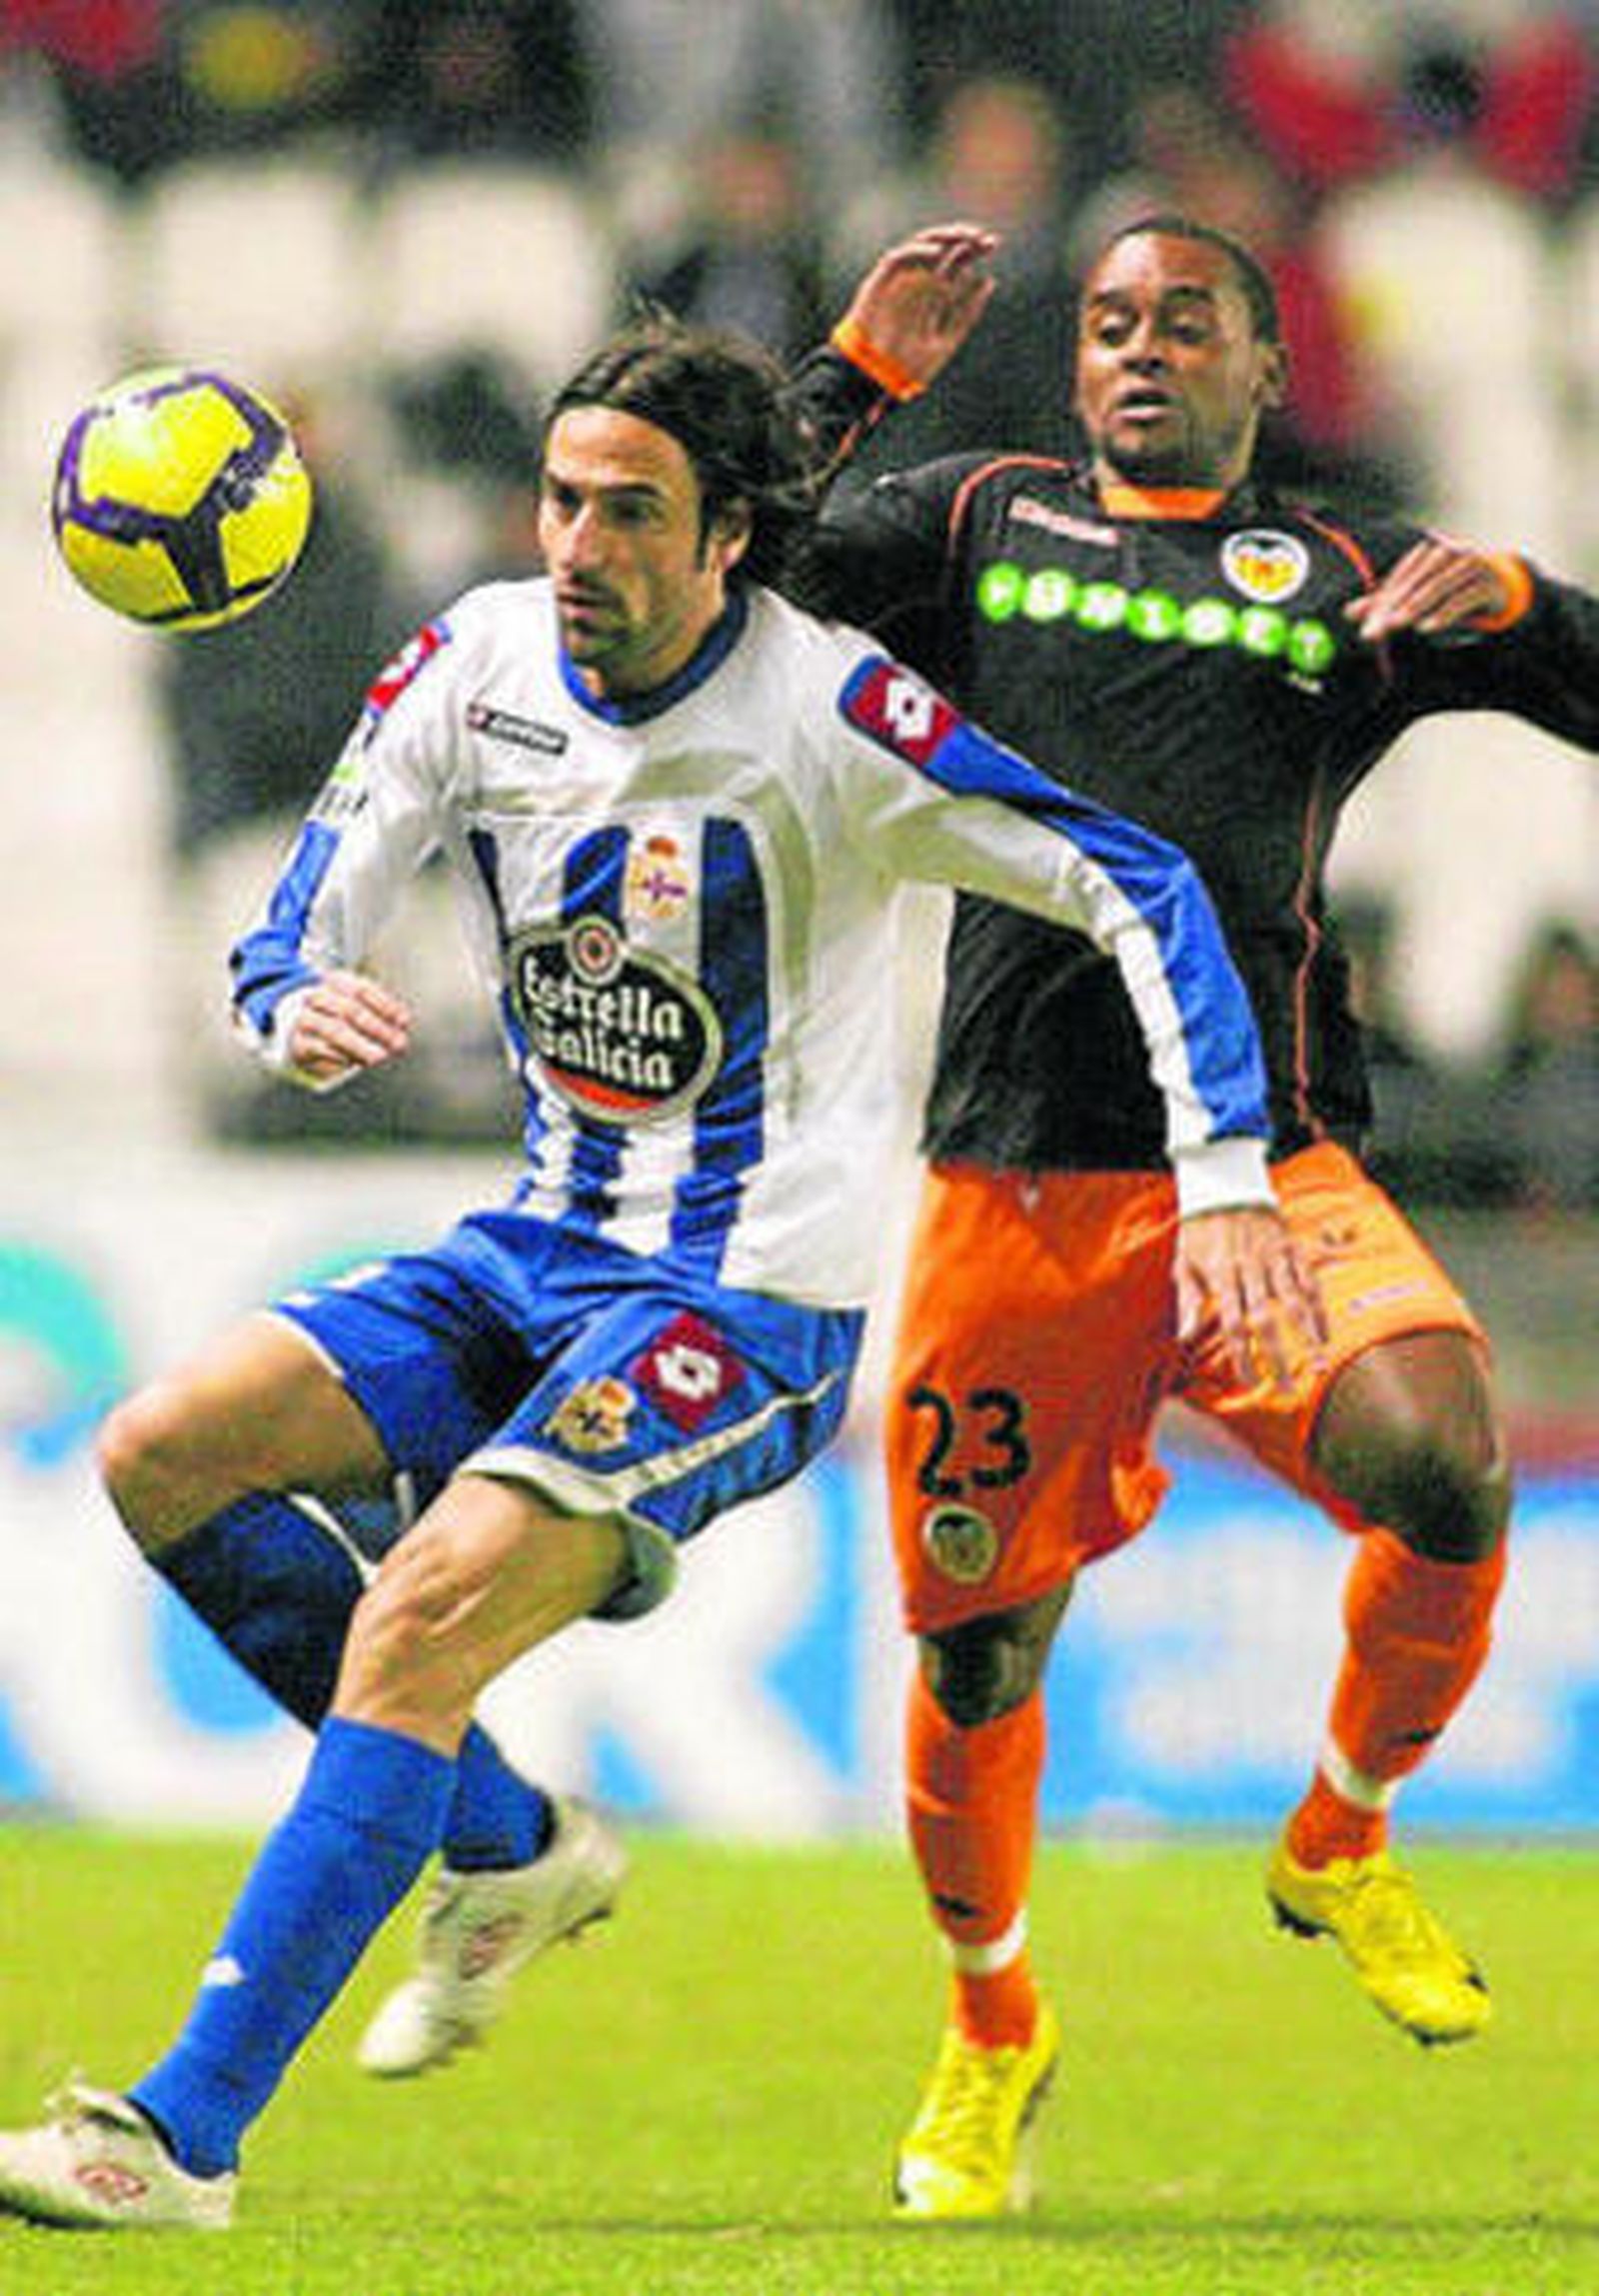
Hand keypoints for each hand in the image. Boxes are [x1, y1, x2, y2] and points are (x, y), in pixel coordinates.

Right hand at [287, 970, 411, 1081]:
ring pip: (335, 1030)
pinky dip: (340, 1056)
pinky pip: (319, 1049)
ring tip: (379, 1057)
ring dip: (361, 1045)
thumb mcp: (357, 1004)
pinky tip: (355, 1062)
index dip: (386, 1005)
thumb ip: (380, 1011)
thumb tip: (402, 1023)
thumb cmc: (336, 1016)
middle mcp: (317, 997)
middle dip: (378, 1028)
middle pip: (351, 1010)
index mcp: (334, 981)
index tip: (404, 1021)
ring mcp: (305, 1019)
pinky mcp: (298, 1043)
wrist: (297, 1028)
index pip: (362, 989)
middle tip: (398, 1044)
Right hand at [839, 221, 998, 389]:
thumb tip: (989, 281)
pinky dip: (918, 252)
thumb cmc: (910, 364)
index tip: (992, 244)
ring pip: (920, 246)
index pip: (956, 261)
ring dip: (942, 237)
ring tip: (964, 237)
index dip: (974, 249)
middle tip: (983, 237)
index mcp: (934, 292)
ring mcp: (898, 279)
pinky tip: (938, 253)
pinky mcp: (879, 281)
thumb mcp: (948, 339)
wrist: (877, 378)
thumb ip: (966, 314)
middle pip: (941, 249)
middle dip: (963, 238)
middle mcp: (917, 280)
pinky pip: (899, 258)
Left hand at [1174, 1204, 1328, 1391]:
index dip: (1241, 1355)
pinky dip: (1319, 1309)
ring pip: (1295, 1302)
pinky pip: (1310, 1283)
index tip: (1249, 1381)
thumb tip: (1183, 1338)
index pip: (1232, 1324)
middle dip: (1276, 1356)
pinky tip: (1325, 1334)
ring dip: (1308, 1336)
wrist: (1225, 1185)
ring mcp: (1274, 1259)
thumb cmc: (1200, 1230)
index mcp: (1220, 1275)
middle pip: (1264, 1319)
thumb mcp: (1184, 1262)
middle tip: (1285, 1388)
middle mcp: (1249, 1269)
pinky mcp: (1292, 1250)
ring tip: (1320, 1366)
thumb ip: (1187, 1301)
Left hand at [1344, 538, 1510, 643]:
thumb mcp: (1416, 595)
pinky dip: (1444, 613)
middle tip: (1376, 628)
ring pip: (1438, 587)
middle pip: (1417, 581)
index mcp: (1430, 552)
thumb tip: (1347, 612)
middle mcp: (1450, 553)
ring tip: (1396, 624)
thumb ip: (1385, 602)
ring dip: (1416, 607)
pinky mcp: (1488, 583)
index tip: (1366, 622)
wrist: (1499, 587)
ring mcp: (1471, 566)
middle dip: (1394, 606)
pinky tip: (1427, 627)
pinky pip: (1462, 599)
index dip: (1382, 599)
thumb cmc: (1451, 589)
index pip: (1402, 576)